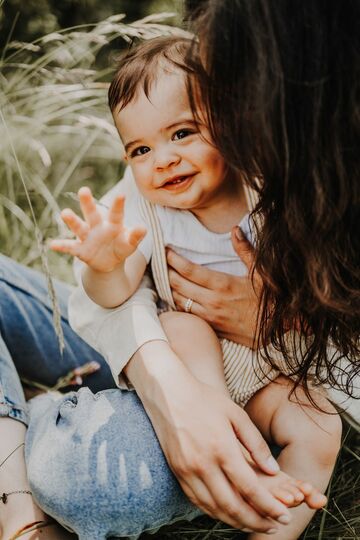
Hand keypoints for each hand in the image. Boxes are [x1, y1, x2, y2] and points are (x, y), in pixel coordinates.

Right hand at [50, 187, 145, 271]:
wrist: (109, 261)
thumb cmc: (121, 246)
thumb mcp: (130, 243)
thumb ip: (135, 236)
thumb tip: (143, 228)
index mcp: (113, 224)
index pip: (116, 213)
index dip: (118, 205)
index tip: (122, 195)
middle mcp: (98, 227)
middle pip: (92, 214)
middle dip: (88, 203)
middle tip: (83, 190)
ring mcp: (87, 237)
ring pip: (78, 227)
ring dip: (71, 220)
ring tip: (64, 213)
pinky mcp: (80, 250)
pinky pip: (69, 247)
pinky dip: (61, 246)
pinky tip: (52, 244)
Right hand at [125, 341, 288, 532]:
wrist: (168, 393)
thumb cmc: (204, 399)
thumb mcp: (236, 414)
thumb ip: (256, 443)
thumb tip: (274, 470)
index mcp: (222, 448)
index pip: (250, 488)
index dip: (269, 506)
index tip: (284, 515)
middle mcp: (203, 464)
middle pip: (232, 506)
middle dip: (256, 521)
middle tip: (273, 527)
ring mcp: (187, 470)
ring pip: (214, 509)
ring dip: (236, 522)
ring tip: (254, 524)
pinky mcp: (177, 472)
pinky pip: (198, 502)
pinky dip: (215, 513)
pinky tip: (228, 513)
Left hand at [167, 226, 262, 347]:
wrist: (281, 330)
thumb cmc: (272, 300)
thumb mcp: (262, 273)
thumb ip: (245, 251)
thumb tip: (235, 230)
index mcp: (223, 285)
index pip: (189, 270)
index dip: (174, 259)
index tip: (166, 251)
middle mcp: (212, 302)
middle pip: (178, 285)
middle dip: (166, 272)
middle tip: (161, 263)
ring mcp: (211, 318)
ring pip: (180, 302)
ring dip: (170, 289)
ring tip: (165, 278)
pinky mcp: (213, 329)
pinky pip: (189, 315)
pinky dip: (180, 305)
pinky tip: (178, 298)